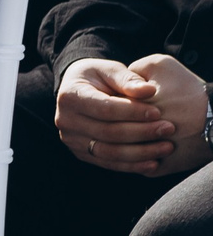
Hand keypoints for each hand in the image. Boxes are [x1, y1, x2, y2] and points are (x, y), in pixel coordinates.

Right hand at [57, 55, 209, 176]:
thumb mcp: (110, 70)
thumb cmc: (99, 78)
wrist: (79, 91)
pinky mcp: (81, 153)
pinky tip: (154, 163)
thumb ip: (128, 79)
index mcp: (70, 96)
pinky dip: (132, 166)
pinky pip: (109, 163)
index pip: (105, 108)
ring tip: (167, 147)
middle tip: (169, 129)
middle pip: (108, 132)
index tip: (159, 112)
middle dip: (142, 132)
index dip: (133, 112)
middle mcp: (65, 120)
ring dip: (141, 153)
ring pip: (109, 152)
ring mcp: (71, 140)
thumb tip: (149, 90)